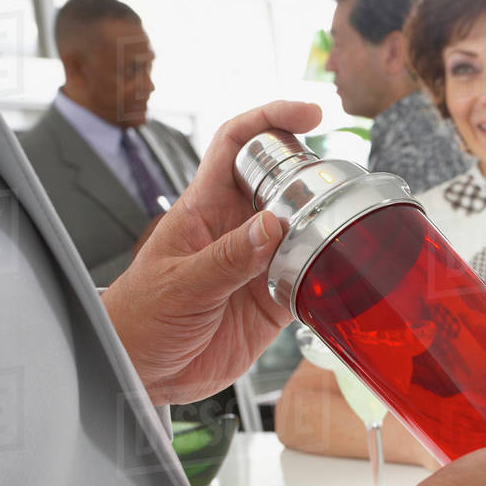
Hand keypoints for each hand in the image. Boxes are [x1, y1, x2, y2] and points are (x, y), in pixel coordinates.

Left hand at [103, 100, 322, 404]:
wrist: (141, 371)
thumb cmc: (140, 319)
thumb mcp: (181, 284)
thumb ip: (229, 258)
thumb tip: (274, 225)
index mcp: (205, 209)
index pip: (238, 145)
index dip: (271, 120)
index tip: (308, 114)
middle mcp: (236, 230)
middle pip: (283, 182)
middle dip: (313, 175)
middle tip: (336, 187)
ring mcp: (258, 264)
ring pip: (303, 229)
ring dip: (326, 227)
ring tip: (345, 230)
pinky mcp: (273, 300)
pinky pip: (310, 278)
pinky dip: (328, 274)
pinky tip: (340, 275)